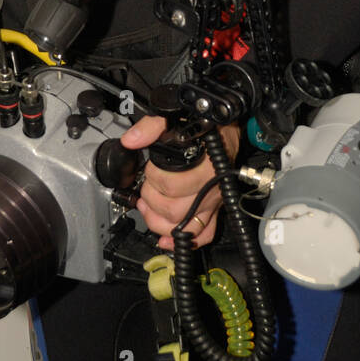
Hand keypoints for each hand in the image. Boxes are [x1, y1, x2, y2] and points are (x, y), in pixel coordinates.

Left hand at [120, 114, 240, 249]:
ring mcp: (212, 203)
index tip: (149, 169)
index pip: (172, 184)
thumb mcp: (178, 119)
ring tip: (148, 208)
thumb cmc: (208, 127)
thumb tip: (131, 140)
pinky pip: (203, 234)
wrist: (229, 132)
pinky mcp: (214, 210)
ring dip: (159, 222)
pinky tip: (167, 240)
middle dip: (152, 200)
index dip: (153, 178)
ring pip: (185, 227)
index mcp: (204, 167)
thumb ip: (153, 126)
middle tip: (146, 188)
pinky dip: (184, 241)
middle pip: (175, 210)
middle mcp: (210, 189)